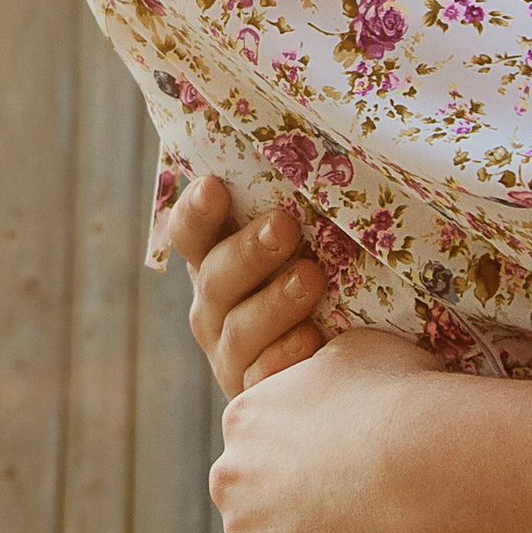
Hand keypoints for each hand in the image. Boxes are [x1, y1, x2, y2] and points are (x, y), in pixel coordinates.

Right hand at [165, 173, 325, 399]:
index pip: (191, 232)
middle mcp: (213, 305)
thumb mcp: (307, 244)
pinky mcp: (254, 397)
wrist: (340, 371)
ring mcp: (230, 354)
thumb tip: (329, 136)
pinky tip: (312, 339)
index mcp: (216, 259)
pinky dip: (284, 358)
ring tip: (312, 279)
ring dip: (273, 302)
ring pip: (238, 329)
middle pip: (215, 278)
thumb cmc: (326, 281)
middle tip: (284, 224)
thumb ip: (298, 208)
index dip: (196, 210)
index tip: (213, 185)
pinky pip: (262, 380)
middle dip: (248, 251)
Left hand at [211, 329, 446, 532]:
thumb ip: (326, 364)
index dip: (292, 468)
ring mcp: (240, 530)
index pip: (253, 449)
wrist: (424, 463)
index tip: (333, 480)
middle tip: (342, 528)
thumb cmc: (408, 400)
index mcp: (247, 415)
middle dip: (280, 515)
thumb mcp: (361, 352)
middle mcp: (229, 470)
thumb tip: (329, 366)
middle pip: (244, 502)